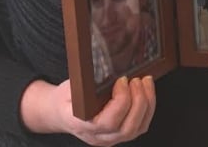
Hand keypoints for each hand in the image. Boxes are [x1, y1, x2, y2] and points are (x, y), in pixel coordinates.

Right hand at [21, 75, 155, 145]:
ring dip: (146, 104)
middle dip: (138, 102)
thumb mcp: (71, 86)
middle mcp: (97, 137)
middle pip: (127, 129)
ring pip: (136, 129)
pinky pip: (139, 127)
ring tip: (145, 82)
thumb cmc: (66, 98)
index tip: (123, 80)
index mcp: (81, 124)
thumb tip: (107, 67)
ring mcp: (109, 139)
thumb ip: (87, 82)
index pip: (108, 122)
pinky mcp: (118, 135)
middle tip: (138, 80)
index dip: (121, 101)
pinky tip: (146, 92)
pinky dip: (147, 109)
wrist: (60, 113)